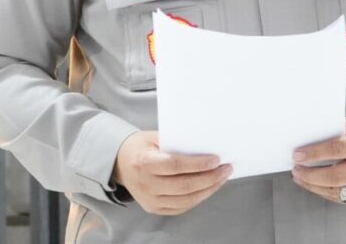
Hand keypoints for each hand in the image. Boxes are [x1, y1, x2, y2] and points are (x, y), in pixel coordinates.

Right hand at [112, 131, 232, 214]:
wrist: (119, 163)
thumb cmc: (140, 147)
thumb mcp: (154, 138)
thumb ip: (175, 143)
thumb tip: (205, 147)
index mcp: (144, 163)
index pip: (175, 165)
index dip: (198, 164)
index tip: (216, 160)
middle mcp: (146, 184)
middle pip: (184, 185)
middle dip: (210, 178)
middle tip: (226, 169)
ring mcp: (149, 200)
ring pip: (186, 199)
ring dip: (208, 190)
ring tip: (221, 179)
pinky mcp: (154, 208)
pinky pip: (181, 207)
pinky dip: (198, 198)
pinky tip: (208, 189)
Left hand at [291, 117, 345, 204]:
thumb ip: (332, 132)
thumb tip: (305, 141)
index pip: (335, 150)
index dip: (313, 154)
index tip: (297, 155)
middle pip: (335, 176)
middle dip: (310, 175)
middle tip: (296, 170)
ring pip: (338, 191)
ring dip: (315, 186)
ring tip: (301, 178)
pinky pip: (344, 198)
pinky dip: (326, 193)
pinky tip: (315, 186)